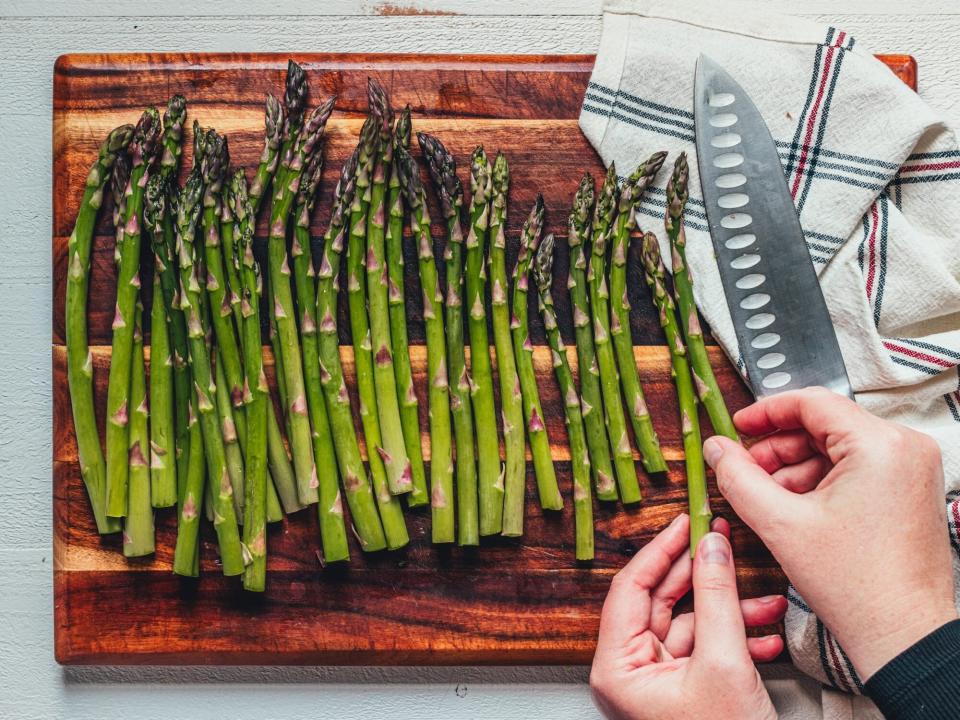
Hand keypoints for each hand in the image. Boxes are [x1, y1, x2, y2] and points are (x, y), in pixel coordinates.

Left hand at [590, 513, 785, 719]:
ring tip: (766, 598)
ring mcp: (658, 683)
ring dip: (732, 610)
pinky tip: (766, 632)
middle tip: (721, 538)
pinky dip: (738, 638)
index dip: (660, 549)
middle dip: (701, 574)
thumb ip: (716, 596)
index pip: (630, 588)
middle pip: (661, 602)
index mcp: (618, 668)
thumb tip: (711, 545)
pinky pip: (707, 649)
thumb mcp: (724, 663)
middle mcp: (630, 674)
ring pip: (691, 624)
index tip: (685, 521)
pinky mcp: (686, 691)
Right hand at [704, 387, 957, 679]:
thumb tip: (716, 448)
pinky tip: (793, 507)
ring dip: (796, 466)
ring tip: (765, 495)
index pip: (812, 403)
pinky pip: (856, 468)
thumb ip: (738, 477)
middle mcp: (905, 448)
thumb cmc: (860, 588)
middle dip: (778, 447)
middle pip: (824, 425)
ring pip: (837, 447)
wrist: (903, 636)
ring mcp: (911, 470)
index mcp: (881, 445)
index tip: (738, 427)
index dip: (766, 412)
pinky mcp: (909, 490)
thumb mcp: (780, 525)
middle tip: (744, 468)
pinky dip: (820, 481)